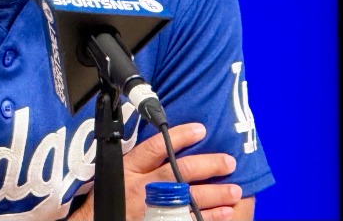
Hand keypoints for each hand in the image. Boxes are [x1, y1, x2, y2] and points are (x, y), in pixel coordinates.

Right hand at [70, 123, 242, 220]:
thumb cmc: (107, 195)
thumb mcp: (115, 170)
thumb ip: (139, 158)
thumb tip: (164, 140)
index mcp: (130, 167)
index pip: (157, 147)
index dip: (180, 137)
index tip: (201, 129)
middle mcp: (142, 186)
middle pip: (179, 172)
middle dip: (207, 166)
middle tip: (229, 162)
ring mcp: (152, 207)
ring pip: (188, 198)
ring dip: (215, 194)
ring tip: (235, 190)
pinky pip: (188, 220)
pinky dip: (208, 217)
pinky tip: (225, 212)